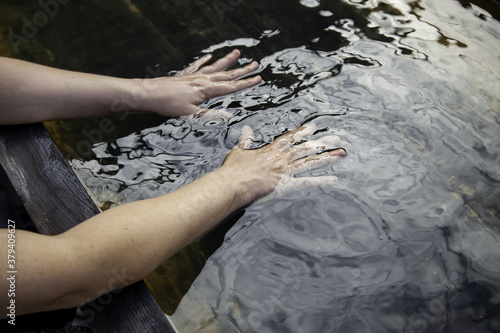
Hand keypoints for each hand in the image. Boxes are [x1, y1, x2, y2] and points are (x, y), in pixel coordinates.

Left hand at [136, 49, 260, 116]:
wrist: (149, 94)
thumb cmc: (168, 105)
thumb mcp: (191, 114)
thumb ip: (211, 115)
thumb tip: (228, 116)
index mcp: (206, 89)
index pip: (231, 87)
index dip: (246, 83)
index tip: (258, 77)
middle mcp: (202, 80)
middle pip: (227, 74)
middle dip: (242, 70)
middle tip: (256, 64)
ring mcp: (193, 76)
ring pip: (214, 67)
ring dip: (227, 61)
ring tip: (237, 53)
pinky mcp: (184, 76)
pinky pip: (197, 66)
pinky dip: (205, 61)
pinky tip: (209, 56)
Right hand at [220, 123, 345, 205]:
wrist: (232, 184)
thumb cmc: (233, 170)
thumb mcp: (238, 151)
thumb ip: (245, 140)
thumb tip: (246, 129)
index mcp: (270, 151)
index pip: (290, 138)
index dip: (303, 132)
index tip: (314, 126)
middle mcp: (281, 159)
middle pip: (305, 148)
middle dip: (321, 143)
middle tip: (336, 138)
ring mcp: (284, 172)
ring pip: (309, 162)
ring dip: (326, 157)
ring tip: (341, 153)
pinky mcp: (285, 186)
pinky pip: (306, 183)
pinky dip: (320, 181)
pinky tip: (333, 179)